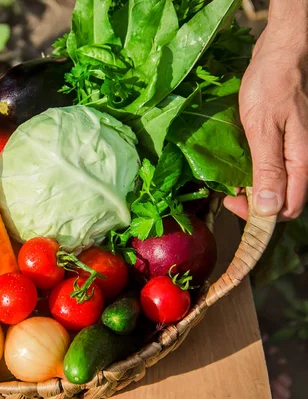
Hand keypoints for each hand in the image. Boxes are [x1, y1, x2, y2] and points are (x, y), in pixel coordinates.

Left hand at [224, 24, 307, 220]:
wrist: (281, 53)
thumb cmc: (272, 85)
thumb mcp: (263, 128)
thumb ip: (268, 169)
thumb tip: (269, 209)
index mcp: (303, 161)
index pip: (288, 208)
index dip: (260, 214)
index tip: (232, 200)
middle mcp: (303, 160)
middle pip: (283, 200)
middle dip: (255, 203)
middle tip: (228, 191)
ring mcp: (295, 151)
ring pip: (278, 184)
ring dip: (254, 188)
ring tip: (230, 179)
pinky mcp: (285, 142)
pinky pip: (274, 167)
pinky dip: (256, 172)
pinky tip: (238, 164)